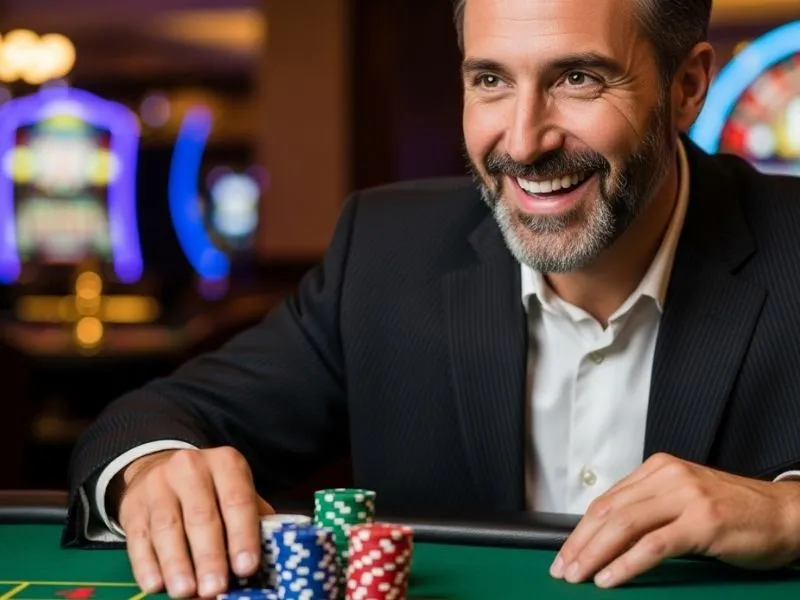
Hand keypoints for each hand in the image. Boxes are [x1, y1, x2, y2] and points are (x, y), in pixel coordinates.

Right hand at [115, 447, 273, 598]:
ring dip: (177, 564)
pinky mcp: (132, 505)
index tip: (246, 567)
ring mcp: (158, 485)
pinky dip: (146, 564)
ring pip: (167, 527)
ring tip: (186, 592)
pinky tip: (155, 585)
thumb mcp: (235, 490)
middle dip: (209, 556)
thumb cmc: (211, 490)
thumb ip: (254, 519)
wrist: (160, 468)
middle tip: (215, 588)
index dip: (243, 535)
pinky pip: (138, 537)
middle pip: (201, 516)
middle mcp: (191, 468)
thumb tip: (273, 556)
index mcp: (226, 463)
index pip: (237, 500)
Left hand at [550, 453, 799, 587]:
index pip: (606, 500)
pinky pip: (653, 545)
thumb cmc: (735, 512)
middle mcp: (667, 477)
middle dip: (580, 544)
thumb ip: (648, 510)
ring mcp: (686, 497)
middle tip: (562, 569)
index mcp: (658, 469)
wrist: (786, 515)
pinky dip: (625, 564)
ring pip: (624, 525)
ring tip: (577, 576)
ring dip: (594, 554)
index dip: (580, 530)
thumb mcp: (683, 501)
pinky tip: (609, 578)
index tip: (564, 553)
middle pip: (608, 512)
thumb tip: (605, 538)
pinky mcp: (703, 522)